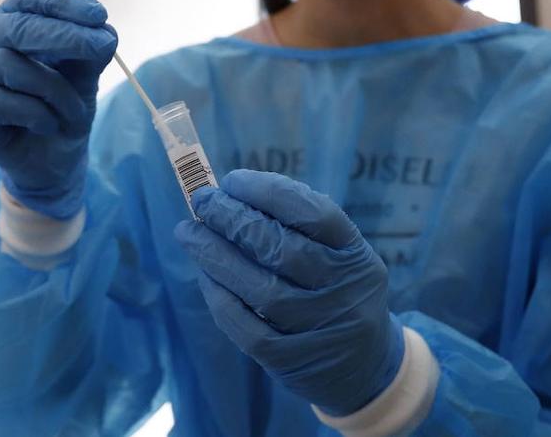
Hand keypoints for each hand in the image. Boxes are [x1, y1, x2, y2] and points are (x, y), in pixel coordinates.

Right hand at [0, 0, 116, 217]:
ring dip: (54, 88)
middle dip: (63, 35)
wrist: (54, 159)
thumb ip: (92, 51)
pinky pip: (2, 103)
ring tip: (74, 109)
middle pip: (15, 26)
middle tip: (101, 46)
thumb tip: (106, 33)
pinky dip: (37, 114)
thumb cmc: (66, 105)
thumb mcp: (86, 74)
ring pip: (9, 65)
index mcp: (16, 21)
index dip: (62, 0)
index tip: (99, 14)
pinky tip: (49, 124)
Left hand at [174, 170, 404, 416]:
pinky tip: (204, 275)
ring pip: (260, 288)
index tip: (233, 180)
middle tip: (202, 201)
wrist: (362, 370)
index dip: (269, 192)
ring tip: (188, 233)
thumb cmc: (336, 291)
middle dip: (234, 218)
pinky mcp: (291, 361)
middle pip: (282, 248)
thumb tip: (231, 195)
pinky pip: (246, 327)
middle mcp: (342, 291)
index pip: (314, 214)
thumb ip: (297, 226)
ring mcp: (317, 328)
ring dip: (216, 255)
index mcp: (355, 255)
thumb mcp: (339, 255)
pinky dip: (220, 297)